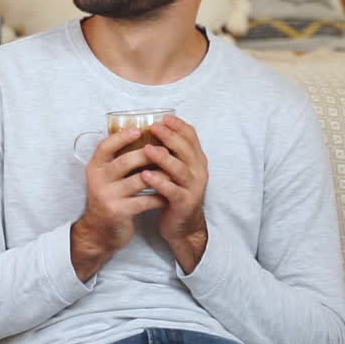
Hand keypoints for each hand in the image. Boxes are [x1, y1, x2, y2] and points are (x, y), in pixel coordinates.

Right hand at [71, 127, 166, 280]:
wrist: (99, 232)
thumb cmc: (109, 197)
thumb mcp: (105, 177)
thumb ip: (116, 160)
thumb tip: (140, 136)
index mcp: (95, 167)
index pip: (105, 146)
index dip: (121, 137)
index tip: (139, 129)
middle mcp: (98, 180)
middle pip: (124, 162)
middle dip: (147, 154)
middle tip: (166, 148)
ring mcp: (108, 196)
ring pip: (138, 180)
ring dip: (159, 174)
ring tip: (174, 170)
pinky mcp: (119, 212)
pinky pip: (144, 201)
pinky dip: (158, 196)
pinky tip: (168, 194)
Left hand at [142, 114, 209, 273]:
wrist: (182, 226)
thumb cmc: (175, 192)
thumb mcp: (176, 170)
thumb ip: (171, 152)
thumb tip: (150, 127)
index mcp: (197, 160)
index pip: (192, 137)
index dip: (179, 126)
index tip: (163, 117)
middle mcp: (198, 171)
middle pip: (186, 150)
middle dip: (170, 137)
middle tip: (153, 127)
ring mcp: (193, 188)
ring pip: (180, 169)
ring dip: (163, 158)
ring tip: (147, 149)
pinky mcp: (184, 203)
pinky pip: (172, 191)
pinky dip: (159, 182)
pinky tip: (145, 175)